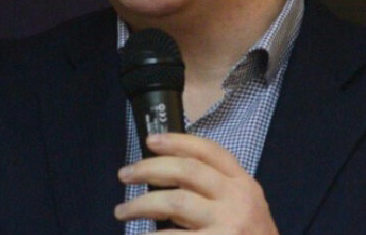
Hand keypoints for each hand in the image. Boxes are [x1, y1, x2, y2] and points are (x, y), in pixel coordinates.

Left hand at [115, 133, 278, 233]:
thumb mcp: (244, 207)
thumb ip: (215, 190)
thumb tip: (166, 175)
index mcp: (243, 184)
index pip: (209, 151)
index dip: (178, 141)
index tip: (151, 140)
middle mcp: (238, 199)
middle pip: (187, 171)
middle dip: (150, 168)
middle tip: (125, 175)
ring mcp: (228, 224)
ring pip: (176, 201)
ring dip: (141, 204)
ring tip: (122, 211)